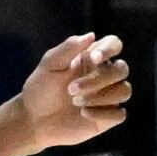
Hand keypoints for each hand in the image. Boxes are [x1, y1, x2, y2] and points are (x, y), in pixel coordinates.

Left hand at [20, 34, 129, 149]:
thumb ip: (69, 48)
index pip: (114, 44)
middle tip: (71, 89)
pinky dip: (103, 114)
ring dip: (101, 96)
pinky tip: (84, 114)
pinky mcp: (107, 118)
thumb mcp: (49, 65)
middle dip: (98, 79)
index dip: (109, 49)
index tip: (93, 58)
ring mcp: (108, 97)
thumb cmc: (40, 89)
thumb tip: (91, 35)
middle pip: (122, 69)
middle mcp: (104, 75)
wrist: (33, 120)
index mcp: (92, 59)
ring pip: (124, 90)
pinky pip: (120, 114)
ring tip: (76, 102)